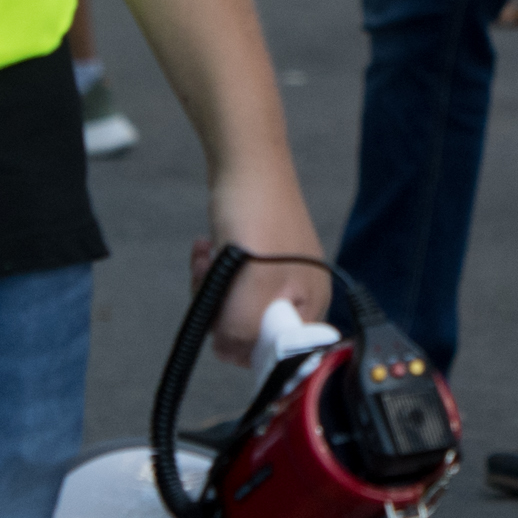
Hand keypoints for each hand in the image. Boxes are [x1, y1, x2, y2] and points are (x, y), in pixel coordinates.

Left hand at [203, 171, 329, 366]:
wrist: (247, 163)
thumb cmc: (257, 218)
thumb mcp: (250, 290)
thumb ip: (243, 333)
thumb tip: (229, 351)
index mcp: (311, 306)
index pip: (278, 354)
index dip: (244, 347)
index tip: (223, 325)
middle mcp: (299, 293)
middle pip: (251, 330)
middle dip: (222, 312)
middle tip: (213, 285)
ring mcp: (279, 273)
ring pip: (235, 304)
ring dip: (212, 287)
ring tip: (206, 260)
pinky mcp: (259, 257)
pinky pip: (231, 280)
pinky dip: (213, 269)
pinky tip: (206, 248)